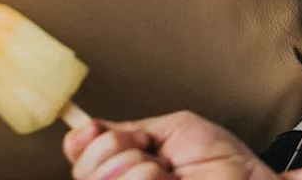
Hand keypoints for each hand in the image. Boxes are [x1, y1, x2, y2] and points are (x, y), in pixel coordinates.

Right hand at [63, 111, 277, 179]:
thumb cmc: (220, 159)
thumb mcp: (170, 131)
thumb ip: (128, 131)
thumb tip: (88, 127)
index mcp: (124, 168)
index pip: (82, 159)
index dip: (81, 143)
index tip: (92, 129)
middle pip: (86, 170)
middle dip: (116, 148)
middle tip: (152, 152)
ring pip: (103, 179)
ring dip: (137, 165)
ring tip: (167, 171)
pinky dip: (145, 177)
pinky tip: (167, 179)